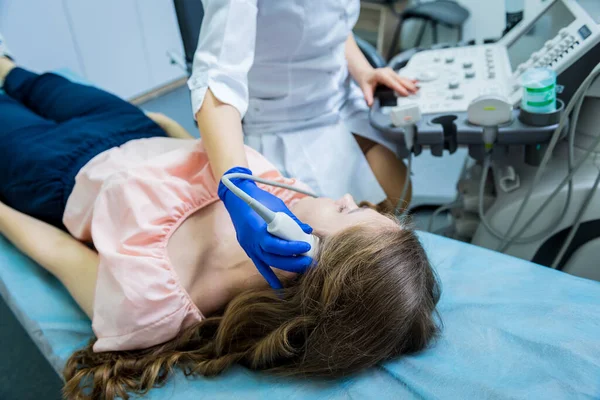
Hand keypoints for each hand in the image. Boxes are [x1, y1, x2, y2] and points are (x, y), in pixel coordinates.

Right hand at [218, 167, 313, 288]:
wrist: (237, 198)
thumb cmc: (259, 198)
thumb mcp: (277, 205)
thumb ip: (291, 219)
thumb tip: (307, 231)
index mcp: (258, 227)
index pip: (275, 243)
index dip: (291, 247)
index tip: (306, 245)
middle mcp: (252, 240)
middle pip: (273, 257)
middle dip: (293, 261)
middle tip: (310, 261)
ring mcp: (249, 247)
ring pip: (268, 262)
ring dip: (287, 267)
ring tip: (304, 267)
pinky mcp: (249, 250)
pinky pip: (260, 266)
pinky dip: (270, 277)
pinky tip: (279, 288)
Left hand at [356, 67, 417, 106]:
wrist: (366, 74)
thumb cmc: (366, 81)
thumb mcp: (365, 88)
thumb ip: (368, 96)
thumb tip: (370, 104)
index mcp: (381, 75)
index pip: (391, 82)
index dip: (399, 88)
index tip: (405, 93)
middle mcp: (388, 72)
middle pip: (399, 80)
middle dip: (408, 86)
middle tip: (415, 92)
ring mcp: (392, 72)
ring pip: (402, 79)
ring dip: (410, 84)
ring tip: (418, 89)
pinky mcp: (394, 74)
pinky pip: (402, 78)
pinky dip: (409, 81)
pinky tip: (416, 82)